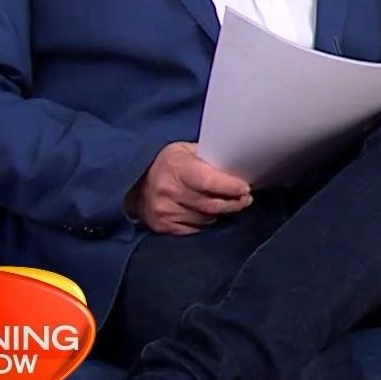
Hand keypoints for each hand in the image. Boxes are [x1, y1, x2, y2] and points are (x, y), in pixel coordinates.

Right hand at [127, 142, 251, 234]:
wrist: (134, 184)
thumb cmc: (167, 164)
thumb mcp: (185, 150)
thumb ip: (208, 157)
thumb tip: (237, 166)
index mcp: (176, 167)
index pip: (209, 182)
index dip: (231, 187)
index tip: (245, 188)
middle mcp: (168, 190)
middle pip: (211, 204)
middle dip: (234, 203)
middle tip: (245, 199)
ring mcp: (164, 211)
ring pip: (206, 218)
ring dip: (220, 213)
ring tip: (227, 204)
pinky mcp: (163, 226)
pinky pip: (195, 229)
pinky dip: (205, 221)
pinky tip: (207, 213)